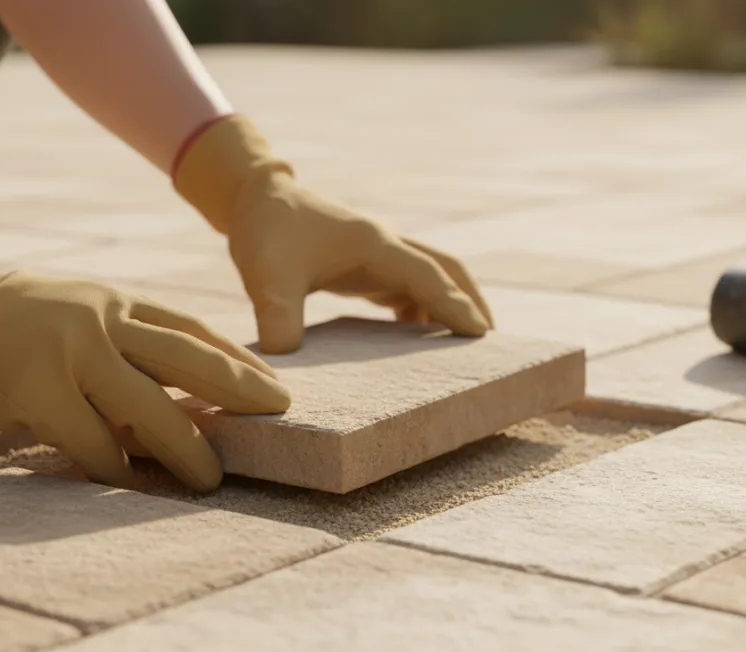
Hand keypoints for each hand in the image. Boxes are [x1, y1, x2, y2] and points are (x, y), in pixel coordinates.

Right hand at [0, 208, 289, 491]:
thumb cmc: (30, 321)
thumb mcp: (88, 311)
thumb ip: (135, 343)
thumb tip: (195, 395)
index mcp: (120, 301)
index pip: (193, 331)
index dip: (237, 362)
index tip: (275, 389)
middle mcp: (102, 321)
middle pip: (187, 361)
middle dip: (239, 392)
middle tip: (277, 416)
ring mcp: (69, 354)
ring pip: (145, 410)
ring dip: (182, 449)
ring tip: (209, 478)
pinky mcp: (34, 390)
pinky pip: (89, 441)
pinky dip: (114, 467)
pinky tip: (133, 483)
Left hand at [226, 174, 493, 352]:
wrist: (255, 198)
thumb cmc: (264, 232)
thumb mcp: (266, 276)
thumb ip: (277, 315)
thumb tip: (284, 358)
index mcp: (373, 244)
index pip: (426, 274)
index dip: (454, 303)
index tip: (481, 332)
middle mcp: (385, 245)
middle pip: (447, 269)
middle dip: (470, 301)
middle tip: (490, 342)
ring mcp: (379, 253)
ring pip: (431, 276)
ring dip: (451, 304)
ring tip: (463, 348)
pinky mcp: (368, 263)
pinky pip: (409, 286)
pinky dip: (423, 309)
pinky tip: (417, 340)